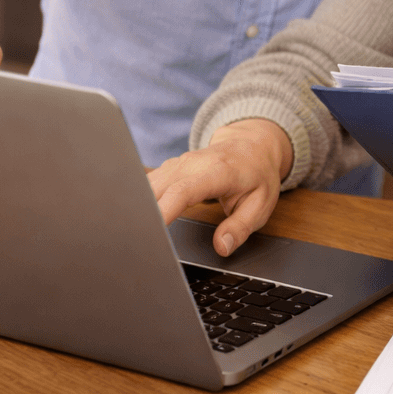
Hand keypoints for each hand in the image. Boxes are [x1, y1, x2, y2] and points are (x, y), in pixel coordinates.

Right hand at [148, 119, 294, 256]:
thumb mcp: (261, 205)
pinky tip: (135, 218)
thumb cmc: (257, 176)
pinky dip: (141, 199)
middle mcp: (193, 164)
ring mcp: (179, 163)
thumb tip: (222, 247)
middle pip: (158, 187)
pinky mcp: (170, 167)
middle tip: (136, 239)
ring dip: (138, 206)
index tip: (152, 230)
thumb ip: (240, 228)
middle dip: (143, 212)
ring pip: (148, 184)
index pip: (183, 191)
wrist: (253, 146)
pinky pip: (149, 182)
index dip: (165, 210)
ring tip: (132, 232)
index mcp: (218, 172)